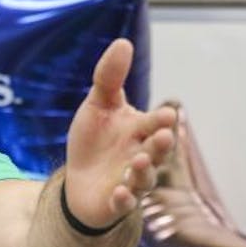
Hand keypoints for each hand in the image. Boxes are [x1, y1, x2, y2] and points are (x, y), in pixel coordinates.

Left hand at [62, 38, 176, 229]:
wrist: (78, 179)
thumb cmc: (94, 141)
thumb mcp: (98, 105)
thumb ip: (109, 77)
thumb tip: (123, 42)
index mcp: (141, 131)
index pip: (155, 123)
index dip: (160, 120)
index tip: (167, 114)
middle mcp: (142, 156)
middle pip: (156, 152)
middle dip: (160, 145)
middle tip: (163, 136)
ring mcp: (131, 181)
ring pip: (144, 178)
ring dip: (143, 171)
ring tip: (138, 161)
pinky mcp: (116, 202)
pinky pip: (124, 204)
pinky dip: (124, 199)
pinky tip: (119, 193)